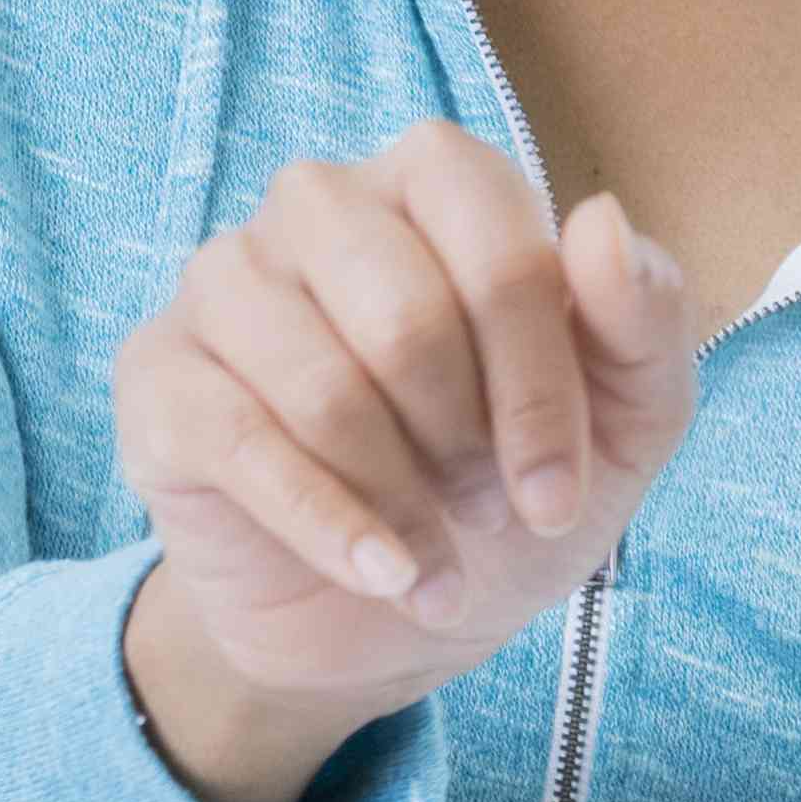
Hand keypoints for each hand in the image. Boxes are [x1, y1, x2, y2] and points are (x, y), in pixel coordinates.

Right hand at [114, 122, 695, 801]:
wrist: (384, 621)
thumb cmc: (504, 489)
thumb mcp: (622, 424)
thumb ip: (644, 320)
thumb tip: (602, 223)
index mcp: (433, 180)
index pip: (494, 237)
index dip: (538, 380)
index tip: (559, 491)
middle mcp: (317, 203)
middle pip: (404, 312)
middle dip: (465, 442)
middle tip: (484, 507)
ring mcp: (222, 281)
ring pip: (319, 385)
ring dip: (398, 498)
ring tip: (431, 553)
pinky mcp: (156, 375)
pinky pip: (240, 441)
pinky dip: (329, 527)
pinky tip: (380, 574)